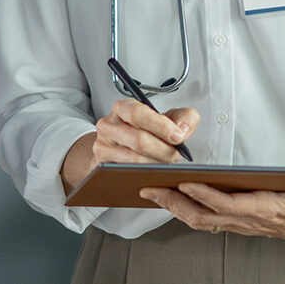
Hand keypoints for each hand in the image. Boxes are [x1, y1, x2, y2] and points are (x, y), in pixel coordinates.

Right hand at [60, 99, 199, 192]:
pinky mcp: (102, 167)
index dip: (160, 126)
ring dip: (156, 164)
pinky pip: (126, 174)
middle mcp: (108, 126)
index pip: (138, 114)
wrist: (118, 145)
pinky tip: (155, 174)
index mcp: (123, 108)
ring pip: (134, 161)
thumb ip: (182, 117)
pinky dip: (144, 175)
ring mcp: (102, 147)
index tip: (178, 136)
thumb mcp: (165, 118)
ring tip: (167, 163)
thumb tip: (183, 130)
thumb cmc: (144, 130)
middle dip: (163, 150)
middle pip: (138, 140)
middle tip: (177, 155)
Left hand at [141, 163, 284, 244]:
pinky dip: (187, 210)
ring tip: (153, 193)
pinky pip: (207, 220)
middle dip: (175, 204)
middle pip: (205, 216)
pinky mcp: (240, 223)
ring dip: (175, 208)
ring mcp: (243, 224)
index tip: (184, 183)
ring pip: (201, 221)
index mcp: (267, 210)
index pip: (229, 205)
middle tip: (150, 189)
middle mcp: (250, 220)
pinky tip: (174, 200)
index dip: (205, 196)